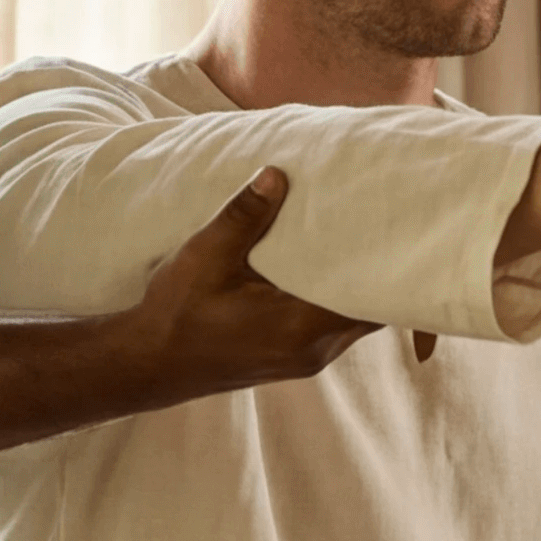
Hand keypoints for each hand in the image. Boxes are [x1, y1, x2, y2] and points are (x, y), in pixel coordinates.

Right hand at [124, 170, 376, 402]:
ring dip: (357, 286)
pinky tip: (326, 269)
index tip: (391, 228)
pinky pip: (336, 328)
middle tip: (380, 224)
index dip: (388, 266)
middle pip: (373, 310)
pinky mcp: (296, 360)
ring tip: (357, 241)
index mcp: (300, 327)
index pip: (371, 299)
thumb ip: (244, 217)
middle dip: (379, 271)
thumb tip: (276, 175)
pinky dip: (339, 300)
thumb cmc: (176, 313)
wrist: (149, 365)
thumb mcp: (205, 257)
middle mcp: (315, 350)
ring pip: (356, 320)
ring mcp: (307, 359)